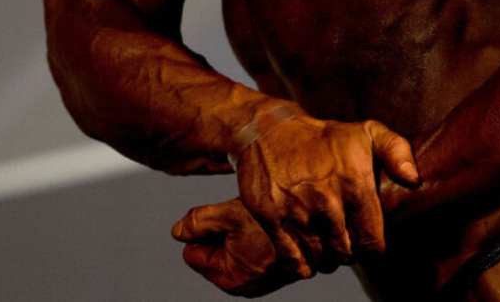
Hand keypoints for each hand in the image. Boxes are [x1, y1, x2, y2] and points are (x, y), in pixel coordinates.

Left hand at [172, 198, 295, 296]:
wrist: (321, 225)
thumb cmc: (277, 221)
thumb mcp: (228, 214)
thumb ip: (197, 222)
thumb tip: (178, 232)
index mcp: (230, 277)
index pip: (192, 253)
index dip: (203, 231)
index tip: (223, 220)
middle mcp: (245, 286)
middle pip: (212, 252)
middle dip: (221, 234)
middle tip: (243, 220)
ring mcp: (260, 281)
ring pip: (231, 250)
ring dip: (238, 234)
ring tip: (258, 224)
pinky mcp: (273, 272)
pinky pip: (249, 252)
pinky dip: (254, 239)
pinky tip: (268, 230)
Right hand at [234, 115, 419, 275]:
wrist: (271, 131)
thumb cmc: (325, 138)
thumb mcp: (367, 132)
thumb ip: (398, 152)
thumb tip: (414, 180)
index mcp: (355, 183)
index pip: (372, 242)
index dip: (372, 247)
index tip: (366, 239)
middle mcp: (326, 201)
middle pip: (346, 254)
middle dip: (349, 252)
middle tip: (345, 239)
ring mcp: (296, 212)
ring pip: (321, 260)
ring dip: (326, 258)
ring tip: (326, 242)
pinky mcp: (271, 219)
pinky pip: (292, 261)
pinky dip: (302, 265)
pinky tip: (306, 252)